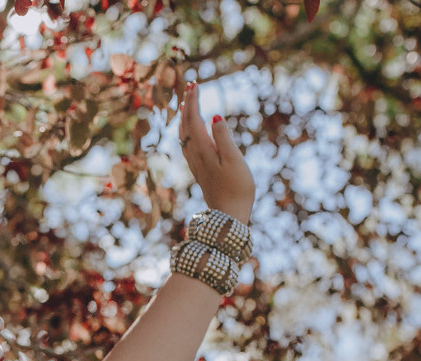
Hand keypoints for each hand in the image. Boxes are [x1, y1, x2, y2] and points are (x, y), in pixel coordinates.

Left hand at [178, 82, 255, 225]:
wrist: (228, 216)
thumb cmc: (236, 189)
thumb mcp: (234, 161)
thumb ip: (224, 138)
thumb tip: (215, 117)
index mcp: (203, 149)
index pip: (193, 119)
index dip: (192, 101)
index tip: (194, 84)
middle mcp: (195, 155)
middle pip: (186, 124)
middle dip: (187, 104)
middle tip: (191, 85)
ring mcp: (195, 163)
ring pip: (184, 134)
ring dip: (185, 116)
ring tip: (187, 102)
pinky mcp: (199, 169)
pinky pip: (187, 144)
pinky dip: (187, 130)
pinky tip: (190, 130)